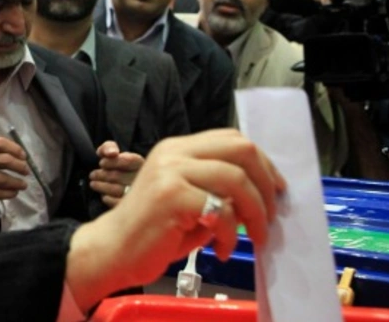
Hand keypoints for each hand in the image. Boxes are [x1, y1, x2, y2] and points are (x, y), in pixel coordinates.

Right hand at [0, 137, 28, 200]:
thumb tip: (21, 157)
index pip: (0, 143)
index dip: (15, 149)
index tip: (24, 157)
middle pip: (4, 160)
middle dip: (19, 166)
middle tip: (26, 171)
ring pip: (2, 178)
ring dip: (16, 182)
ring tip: (23, 185)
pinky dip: (8, 193)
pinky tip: (13, 193)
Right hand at [65, 129, 285, 310]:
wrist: (113, 249)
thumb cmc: (153, 231)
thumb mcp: (189, 200)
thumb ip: (217, 190)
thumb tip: (261, 196)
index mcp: (179, 148)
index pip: (232, 139)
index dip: (263, 163)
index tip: (275, 190)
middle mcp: (175, 152)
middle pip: (240, 149)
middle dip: (265, 183)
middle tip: (271, 215)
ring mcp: (171, 171)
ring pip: (235, 178)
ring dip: (255, 213)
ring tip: (254, 238)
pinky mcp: (171, 196)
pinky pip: (220, 210)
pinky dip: (231, 233)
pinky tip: (221, 249)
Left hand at [89, 141, 143, 208]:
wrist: (123, 185)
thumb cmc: (117, 167)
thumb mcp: (112, 152)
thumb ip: (108, 147)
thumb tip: (112, 153)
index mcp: (141, 164)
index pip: (129, 160)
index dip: (113, 162)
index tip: (102, 163)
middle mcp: (144, 178)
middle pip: (120, 176)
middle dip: (102, 174)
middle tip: (93, 174)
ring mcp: (140, 194)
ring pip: (118, 190)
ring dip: (102, 186)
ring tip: (93, 183)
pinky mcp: (134, 207)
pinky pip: (118, 203)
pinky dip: (108, 198)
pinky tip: (104, 195)